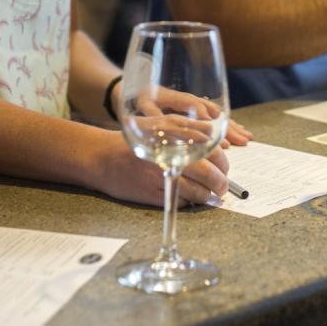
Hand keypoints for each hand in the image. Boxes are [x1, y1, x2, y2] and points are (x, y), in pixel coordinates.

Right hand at [96, 129, 228, 206]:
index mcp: (175, 134)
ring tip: (209, 194)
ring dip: (207, 195)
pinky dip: (189, 201)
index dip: (223, 162)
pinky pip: (180, 201)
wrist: (101, 156)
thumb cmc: (134, 139)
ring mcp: (161, 176)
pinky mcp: (152, 194)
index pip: (212, 150)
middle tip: (222, 186)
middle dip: (220, 183)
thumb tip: (216, 138)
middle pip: (208, 173)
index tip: (224, 168)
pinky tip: (187, 196)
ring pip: (197, 191)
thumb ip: (188, 128)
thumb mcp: (161, 124)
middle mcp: (169, 154)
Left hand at [136, 85, 251, 145]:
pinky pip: (218, 117)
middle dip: (227, 127)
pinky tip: (241, 132)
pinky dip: (230, 125)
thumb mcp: (144, 106)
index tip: (215, 136)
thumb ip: (153, 115)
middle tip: (240, 140)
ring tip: (246, 138)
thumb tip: (158, 127)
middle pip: (214, 113)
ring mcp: (198, 104)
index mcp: (179, 98)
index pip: (196, 108)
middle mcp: (192, 100)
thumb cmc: (142, 98)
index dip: (206, 122)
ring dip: (233, 126)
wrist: (143, 88)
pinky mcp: (200, 109)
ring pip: (219, 115)